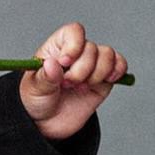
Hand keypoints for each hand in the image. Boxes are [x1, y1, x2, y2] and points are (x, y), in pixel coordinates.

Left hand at [20, 22, 126, 140]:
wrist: (47, 122)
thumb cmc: (36, 99)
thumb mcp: (35, 88)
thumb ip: (45, 77)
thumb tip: (52, 64)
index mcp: (56, 48)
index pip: (73, 32)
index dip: (74, 45)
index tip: (65, 63)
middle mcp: (76, 53)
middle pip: (91, 48)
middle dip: (82, 70)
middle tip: (67, 84)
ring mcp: (91, 65)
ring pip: (107, 54)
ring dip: (97, 73)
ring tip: (81, 86)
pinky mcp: (104, 79)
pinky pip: (120, 65)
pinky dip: (117, 71)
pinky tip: (105, 81)